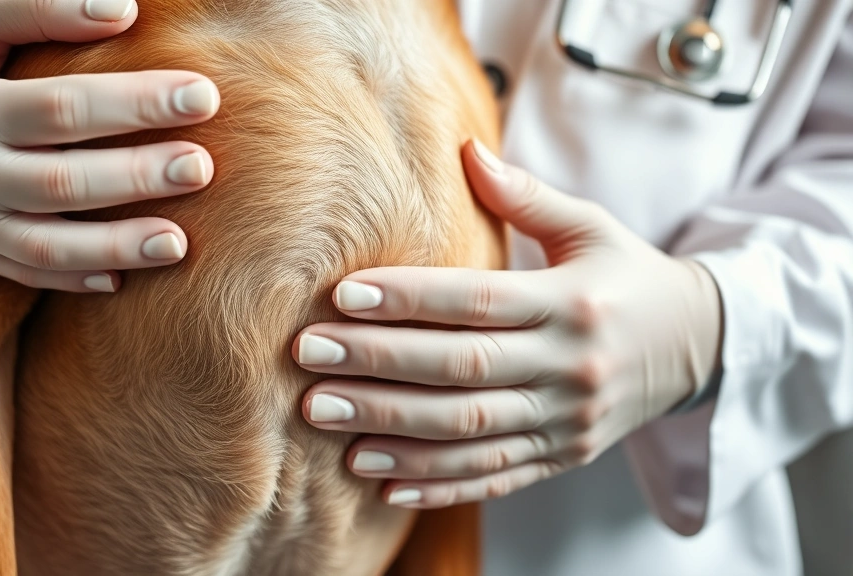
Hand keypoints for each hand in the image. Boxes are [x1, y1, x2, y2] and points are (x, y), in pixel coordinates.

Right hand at [0, 0, 218, 290]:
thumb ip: (37, 8)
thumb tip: (121, 9)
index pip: (63, 107)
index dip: (135, 102)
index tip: (202, 96)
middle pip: (64, 179)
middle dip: (139, 176)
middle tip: (203, 168)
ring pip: (47, 243)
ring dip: (117, 246)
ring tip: (179, 243)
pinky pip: (26, 272)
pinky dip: (74, 278)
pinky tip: (123, 280)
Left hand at [293, 140, 722, 508]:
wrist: (697, 348)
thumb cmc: (628, 276)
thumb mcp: (591, 228)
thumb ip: (528, 196)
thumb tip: (465, 149)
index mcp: (574, 303)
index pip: (479, 301)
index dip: (409, 299)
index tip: (342, 294)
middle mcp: (571, 367)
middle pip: (463, 371)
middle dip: (379, 366)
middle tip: (310, 358)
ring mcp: (567, 422)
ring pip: (469, 432)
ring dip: (391, 429)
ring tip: (324, 418)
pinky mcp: (562, 457)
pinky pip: (493, 477)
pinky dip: (436, 484)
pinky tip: (379, 481)